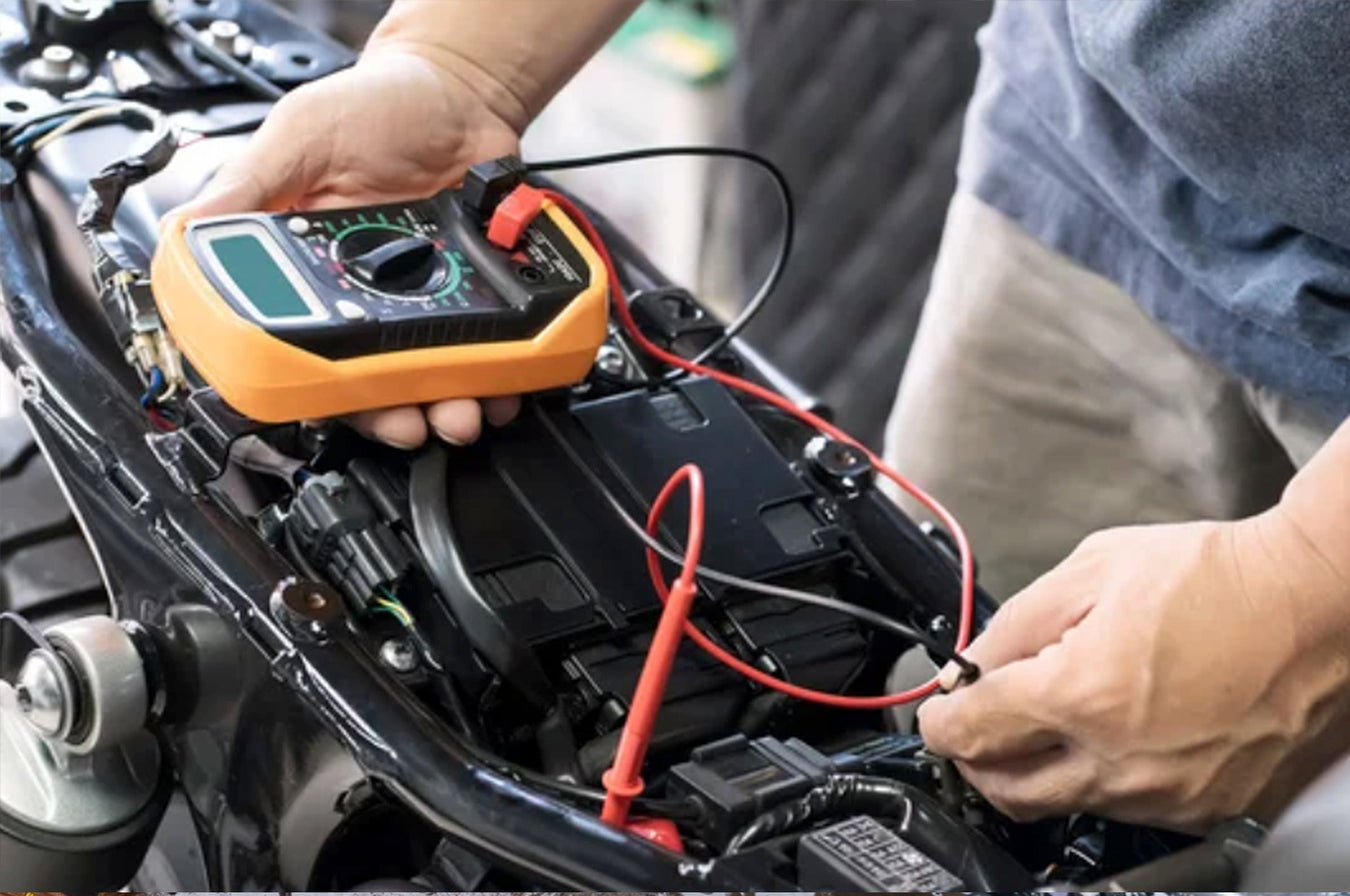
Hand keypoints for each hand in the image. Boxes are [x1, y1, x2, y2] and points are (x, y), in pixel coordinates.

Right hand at [176, 46, 523, 447]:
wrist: (463, 93)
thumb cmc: (378, 106)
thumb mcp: (300, 136)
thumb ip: (249, 186)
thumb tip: (187, 232)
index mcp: (309, 269)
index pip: (298, 349)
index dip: (312, 389)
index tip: (329, 406)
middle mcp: (366, 297)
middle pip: (370, 383)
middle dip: (390, 415)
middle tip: (408, 423)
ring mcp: (428, 302)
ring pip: (432, 379)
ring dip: (448, 407)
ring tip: (463, 412)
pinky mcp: (481, 297)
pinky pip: (490, 353)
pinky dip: (499, 377)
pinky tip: (503, 384)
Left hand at [916, 506, 1349, 832]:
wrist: (1313, 603)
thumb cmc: (1214, 578)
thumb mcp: (1093, 570)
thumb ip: (1017, 624)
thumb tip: (974, 666)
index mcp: (1082, 694)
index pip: (971, 731)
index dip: (939, 721)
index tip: (937, 713)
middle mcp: (1120, 759)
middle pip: (1006, 790)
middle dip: (975, 760)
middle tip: (975, 728)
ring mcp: (1167, 794)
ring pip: (1066, 805)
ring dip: (1037, 773)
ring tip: (1047, 722)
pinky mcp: (1207, 808)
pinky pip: (1128, 810)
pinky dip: (1100, 780)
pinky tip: (1111, 735)